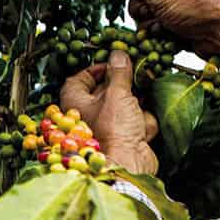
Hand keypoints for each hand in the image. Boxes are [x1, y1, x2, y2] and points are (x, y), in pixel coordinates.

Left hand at [60, 50, 158, 174]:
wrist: (128, 165)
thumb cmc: (113, 130)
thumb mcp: (117, 93)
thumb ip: (119, 72)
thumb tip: (118, 55)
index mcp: (76, 103)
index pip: (78, 80)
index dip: (94, 69)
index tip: (111, 63)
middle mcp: (89, 116)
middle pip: (104, 92)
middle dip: (122, 84)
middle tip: (135, 73)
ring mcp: (107, 129)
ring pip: (124, 107)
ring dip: (137, 103)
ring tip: (144, 98)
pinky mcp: (125, 139)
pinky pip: (135, 123)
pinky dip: (143, 123)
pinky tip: (144, 127)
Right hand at [112, 0, 219, 86]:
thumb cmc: (200, 9)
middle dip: (141, 8)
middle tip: (155, 12)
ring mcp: (175, 2)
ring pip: (145, 13)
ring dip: (150, 23)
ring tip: (165, 25)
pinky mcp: (177, 20)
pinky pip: (157, 26)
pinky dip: (160, 33)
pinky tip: (169, 34)